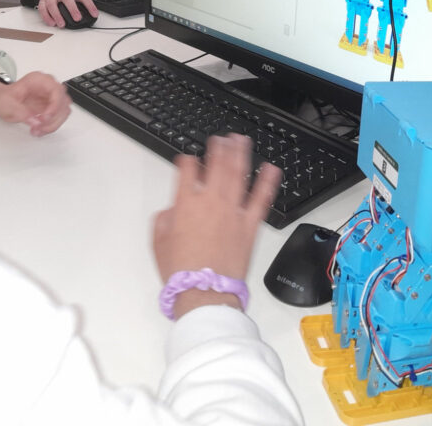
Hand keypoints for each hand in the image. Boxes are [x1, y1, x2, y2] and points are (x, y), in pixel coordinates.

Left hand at [0, 72, 70, 135]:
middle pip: (63, 102)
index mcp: (38, 80)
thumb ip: (19, 112)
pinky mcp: (51, 107)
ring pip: (63, 111)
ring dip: (53, 124)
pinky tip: (39, 129)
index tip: (45, 118)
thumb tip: (35, 121)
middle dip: (53, 118)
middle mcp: (48, 87)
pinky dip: (51, 126)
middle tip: (39, 126)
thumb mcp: (5, 104)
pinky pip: (58, 117)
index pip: (57, 90)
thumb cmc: (2, 98)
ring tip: (38, 130)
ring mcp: (51, 97)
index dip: (55, 105)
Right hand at [36, 0, 97, 27]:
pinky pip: (43, 9)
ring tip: (62, 24)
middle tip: (77, 18)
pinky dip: (47, 17)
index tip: (94, 14)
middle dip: (72, 9)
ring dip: (57, 15)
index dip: (89, 5)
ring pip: (52, 4)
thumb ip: (81, 3)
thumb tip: (92, 15)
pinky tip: (52, 23)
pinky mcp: (42, 1)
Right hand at [153, 134, 280, 319]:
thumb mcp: (159, 242)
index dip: (186, 161)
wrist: (204, 292)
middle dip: (218, 148)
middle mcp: (210, 202)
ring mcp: (232, 211)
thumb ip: (165, 218)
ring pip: (238, 174)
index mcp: (185, 204)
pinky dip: (267, 181)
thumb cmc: (180, 271)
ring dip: (239, 154)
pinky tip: (272, 168)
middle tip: (220, 139)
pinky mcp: (250, 225)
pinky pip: (261, 198)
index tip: (187, 158)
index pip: (186, 171)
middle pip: (216, 165)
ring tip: (240, 140)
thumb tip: (173, 209)